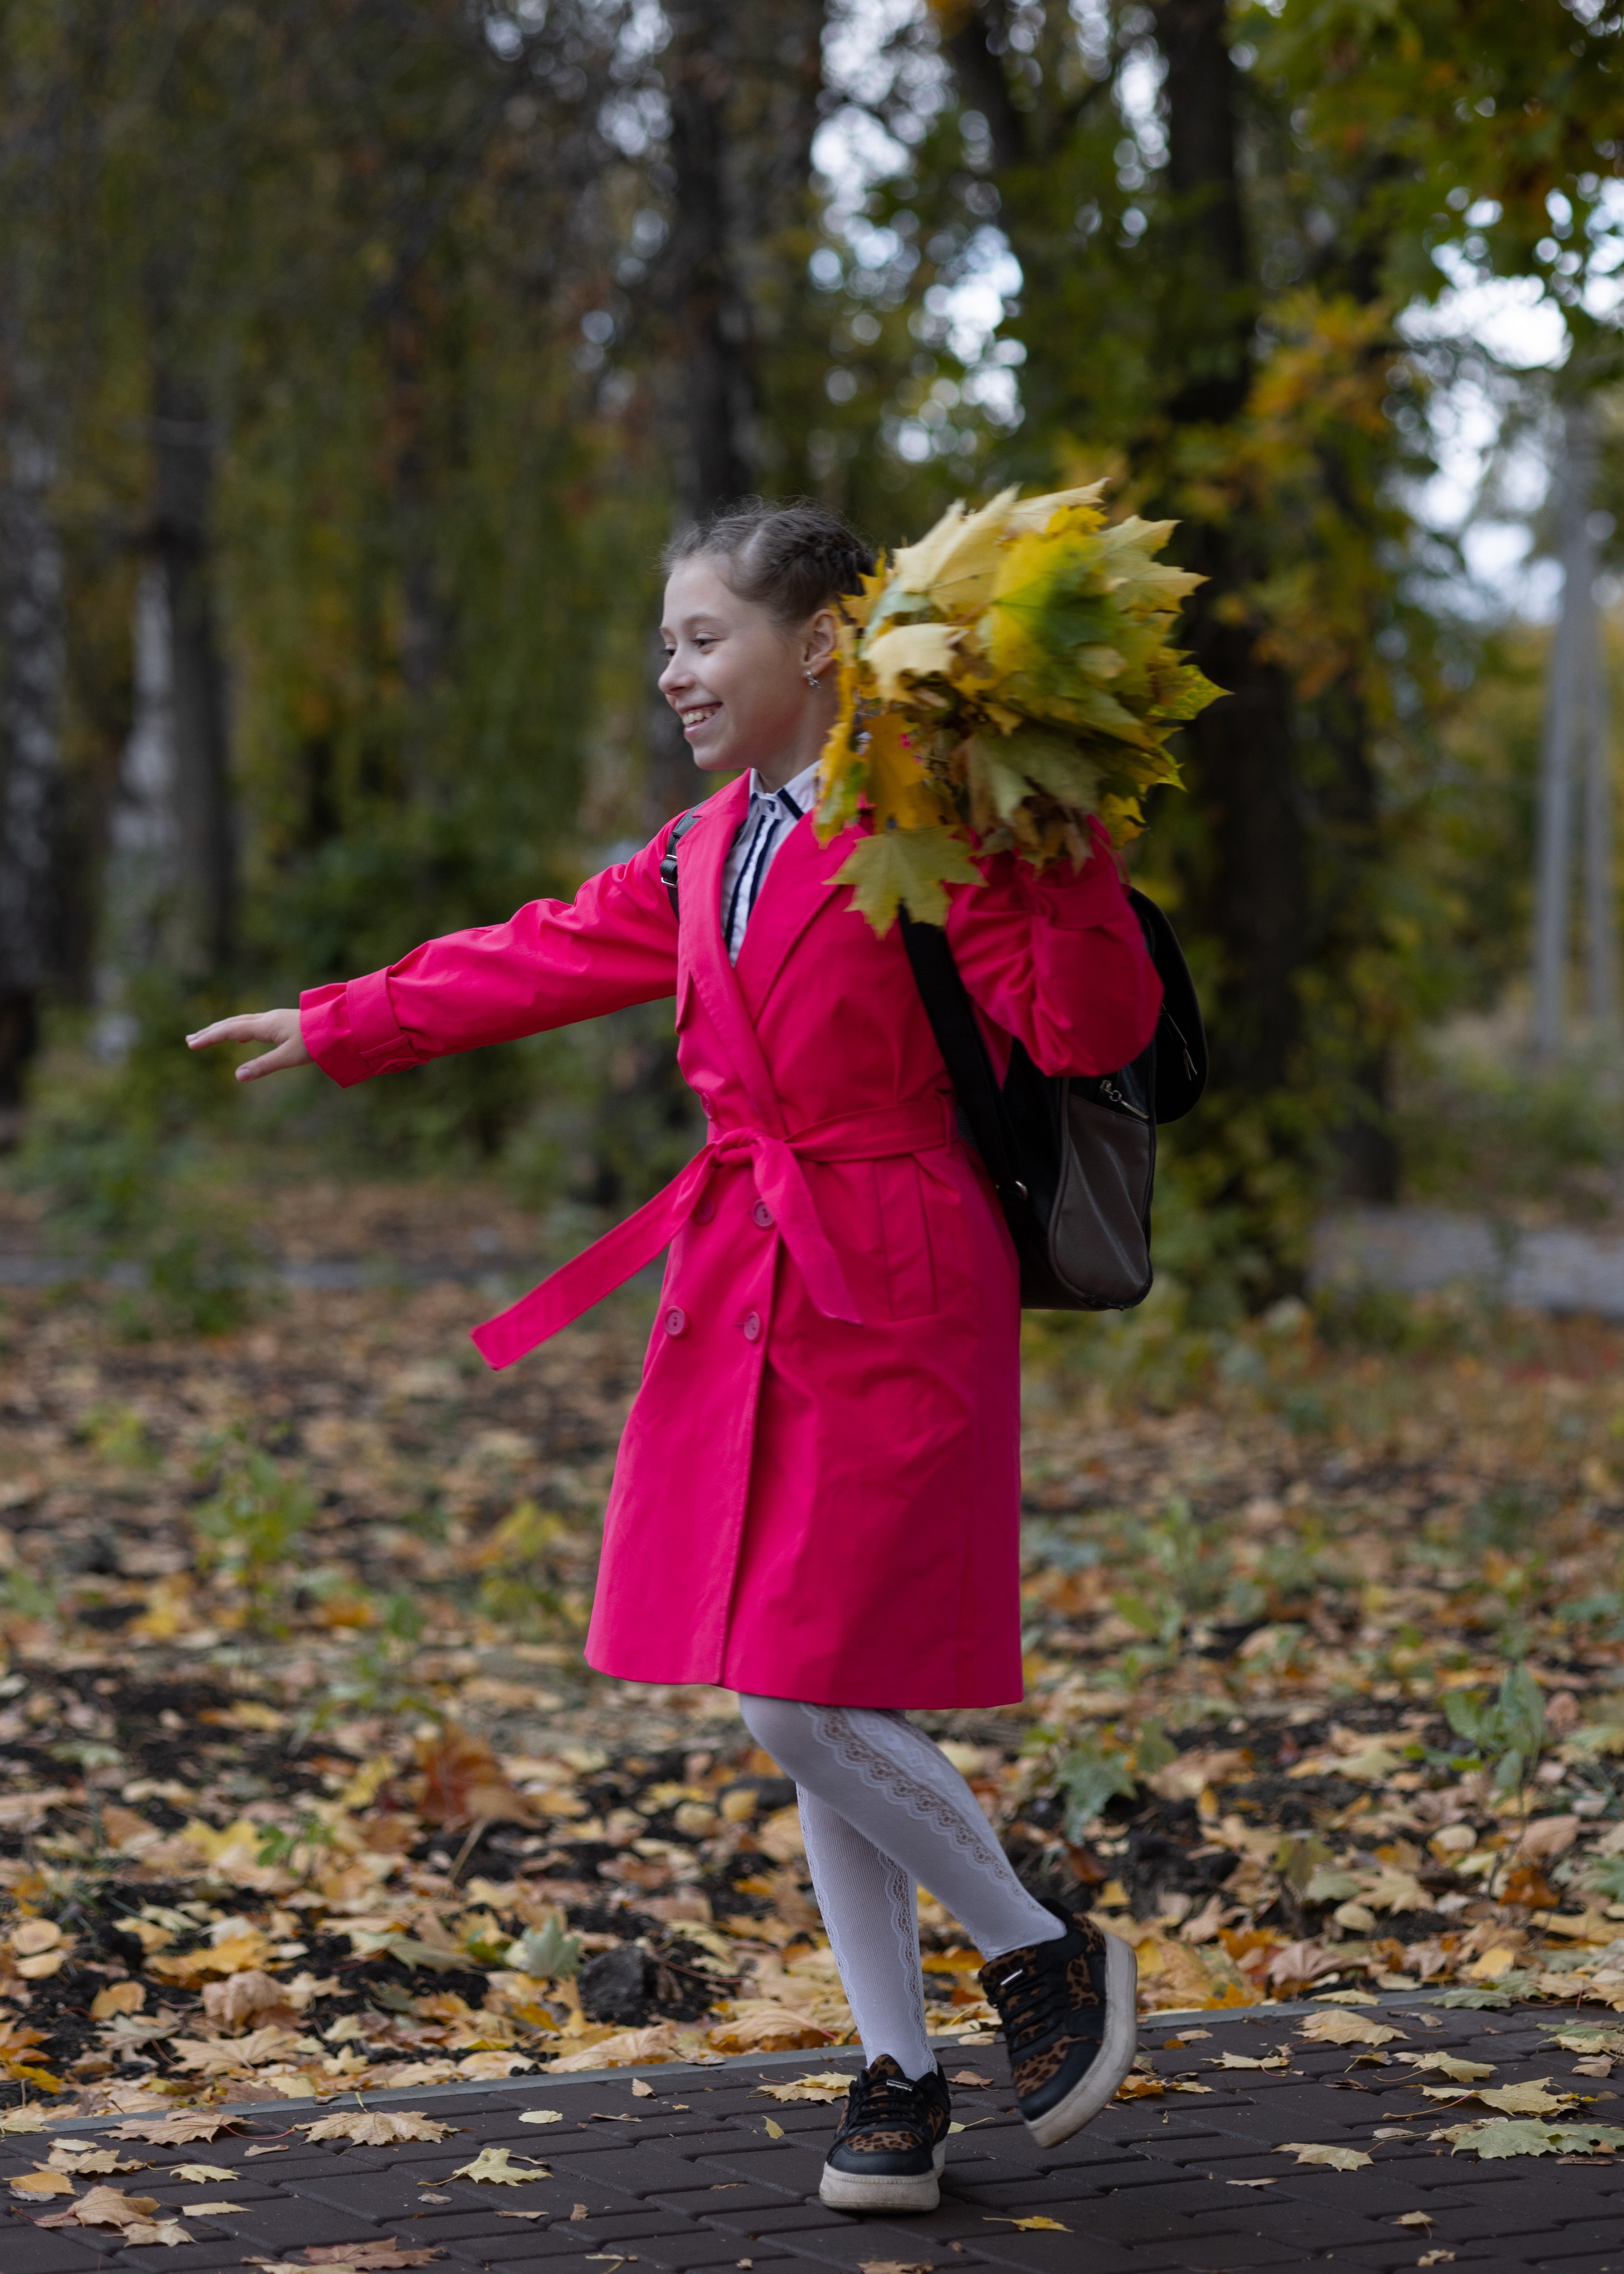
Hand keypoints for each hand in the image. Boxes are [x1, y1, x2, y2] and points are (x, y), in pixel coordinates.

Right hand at [186, 1008, 310, 1081]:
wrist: (340, 1025)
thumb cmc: (316, 1042)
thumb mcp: (289, 1058)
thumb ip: (263, 1066)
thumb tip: (237, 1076)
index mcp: (265, 1026)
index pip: (230, 1030)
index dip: (209, 1037)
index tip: (192, 1045)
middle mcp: (266, 1019)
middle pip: (231, 1023)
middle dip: (210, 1032)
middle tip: (190, 1041)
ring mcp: (274, 1018)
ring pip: (241, 1022)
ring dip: (222, 1029)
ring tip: (208, 1036)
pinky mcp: (281, 1021)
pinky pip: (252, 1023)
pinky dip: (238, 1029)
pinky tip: (240, 1036)